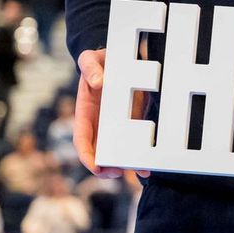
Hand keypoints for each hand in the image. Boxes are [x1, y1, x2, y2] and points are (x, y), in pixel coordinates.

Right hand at [74, 49, 148, 178]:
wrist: (117, 59)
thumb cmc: (99, 61)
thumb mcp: (90, 59)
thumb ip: (89, 67)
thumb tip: (98, 82)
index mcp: (85, 114)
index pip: (82, 140)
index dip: (86, 156)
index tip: (95, 166)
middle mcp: (99, 125)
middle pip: (99, 154)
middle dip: (106, 168)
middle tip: (117, 173)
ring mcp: (116, 126)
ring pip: (119, 153)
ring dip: (128, 165)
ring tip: (141, 171)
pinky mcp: (132, 122)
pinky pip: (135, 142)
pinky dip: (141, 154)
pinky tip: (151, 163)